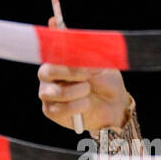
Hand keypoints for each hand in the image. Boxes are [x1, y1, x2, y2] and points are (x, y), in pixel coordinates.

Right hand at [37, 15, 130, 134]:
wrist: (114, 105)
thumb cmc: (105, 81)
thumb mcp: (102, 65)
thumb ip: (88, 57)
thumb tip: (79, 53)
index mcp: (59, 59)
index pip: (49, 49)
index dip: (58, 50)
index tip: (71, 48)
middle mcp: (49, 75)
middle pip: (46, 71)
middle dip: (69, 73)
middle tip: (87, 75)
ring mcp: (48, 93)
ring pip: (55, 93)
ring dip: (76, 92)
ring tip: (88, 92)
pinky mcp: (51, 111)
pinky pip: (57, 110)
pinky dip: (74, 107)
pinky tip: (85, 104)